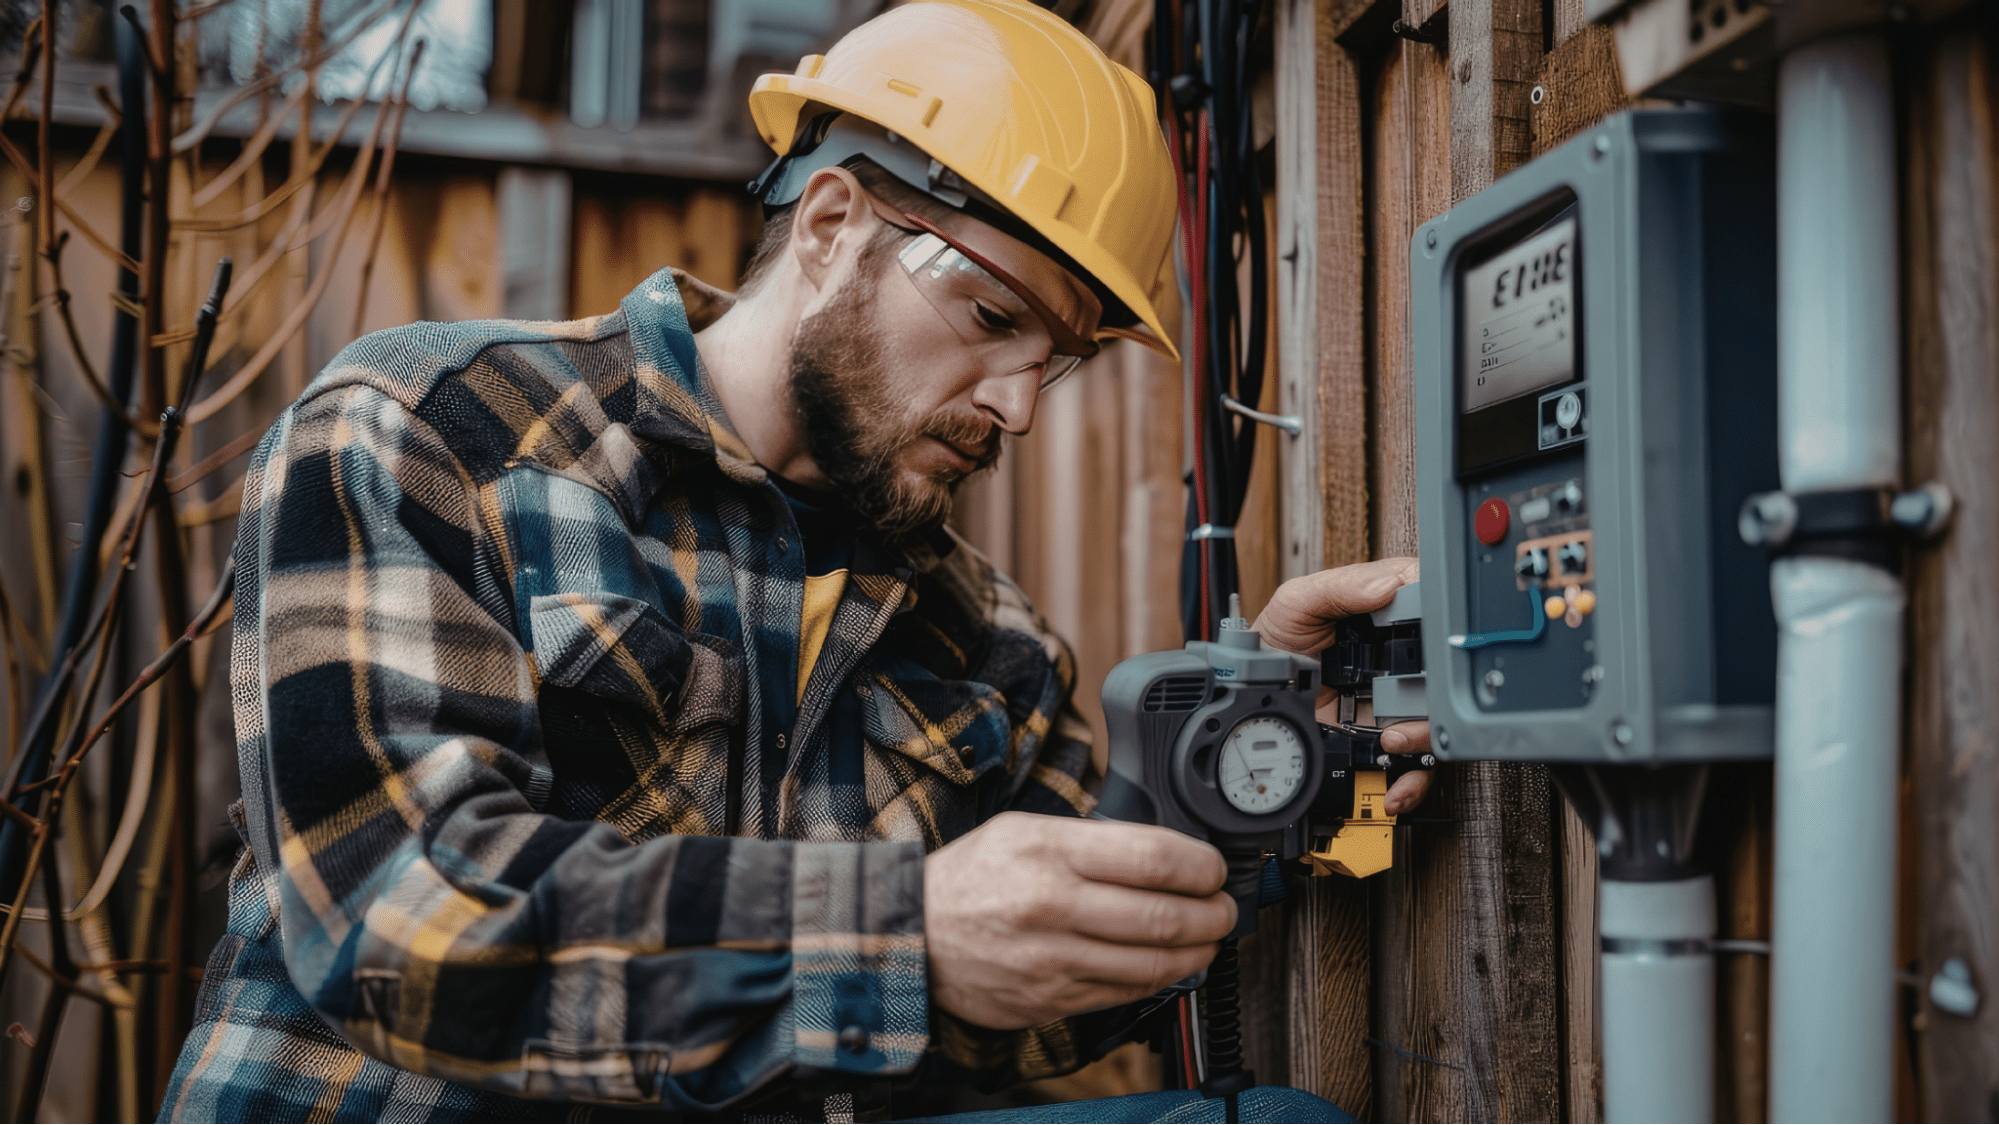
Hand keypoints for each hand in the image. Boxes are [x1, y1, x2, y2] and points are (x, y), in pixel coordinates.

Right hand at [924, 811, 1235, 1029]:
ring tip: (1209, 938)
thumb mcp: (1023, 830)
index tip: (1215, 869)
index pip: (1152, 858)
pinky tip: (1171, 964)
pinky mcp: (1053, 999)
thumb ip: (1090, 839)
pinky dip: (1160, 979)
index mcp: (1049, 851)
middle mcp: (1053, 905)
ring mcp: (1054, 959)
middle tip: (1225, 907)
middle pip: (1164, 915)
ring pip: (1154, 962)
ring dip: (1199, 952)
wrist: (915, 936)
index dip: (1201, 866)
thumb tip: (1163, 855)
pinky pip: (1126, 992)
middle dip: (1214, 913)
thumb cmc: (972, 878)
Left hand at [1252, 557, 1434, 815]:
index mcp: (1389, 610)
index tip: (1426, 648)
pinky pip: (1415, 758)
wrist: (1257, 686)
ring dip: (1425, 735)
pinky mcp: (1390, 732)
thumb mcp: (1299, 601)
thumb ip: (1341, 587)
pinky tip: (1394, 777)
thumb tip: (1386, 585)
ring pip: (1437, 719)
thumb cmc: (1279, 636)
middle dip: (1438, 693)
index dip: (1441, 629)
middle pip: (1446, 673)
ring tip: (1392, 739)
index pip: (1436, 612)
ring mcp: (1399, 696)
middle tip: (1408, 703)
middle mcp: (1402, 654)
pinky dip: (1411, 775)